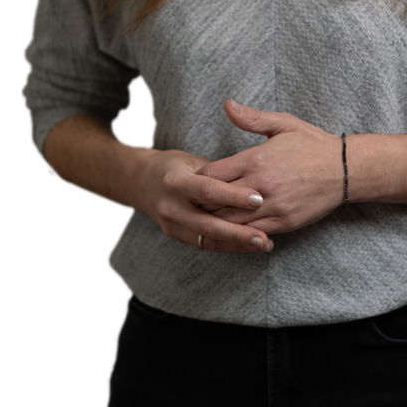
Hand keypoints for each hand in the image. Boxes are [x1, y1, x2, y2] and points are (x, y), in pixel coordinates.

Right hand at [136, 147, 274, 253]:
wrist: (142, 182)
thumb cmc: (174, 166)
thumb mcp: (192, 160)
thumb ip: (216, 172)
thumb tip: (249, 178)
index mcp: (175, 181)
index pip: (207, 190)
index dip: (233, 196)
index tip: (258, 199)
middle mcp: (171, 206)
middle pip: (207, 223)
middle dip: (238, 232)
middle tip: (264, 236)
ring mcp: (171, 224)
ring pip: (207, 239)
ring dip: (237, 244)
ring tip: (263, 244)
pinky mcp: (176, 236)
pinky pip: (205, 244)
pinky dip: (229, 246)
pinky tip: (249, 245)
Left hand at [196, 100, 344, 235]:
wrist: (345, 169)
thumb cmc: (312, 144)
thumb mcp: (283, 124)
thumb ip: (252, 118)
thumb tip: (227, 105)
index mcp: (255, 159)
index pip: (211, 176)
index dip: (199, 179)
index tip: (198, 179)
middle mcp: (260, 185)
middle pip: (215, 202)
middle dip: (203, 202)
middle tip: (197, 201)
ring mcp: (272, 207)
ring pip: (230, 222)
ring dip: (218, 219)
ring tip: (211, 215)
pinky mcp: (283, 223)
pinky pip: (252, 233)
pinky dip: (239, 231)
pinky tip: (235, 226)